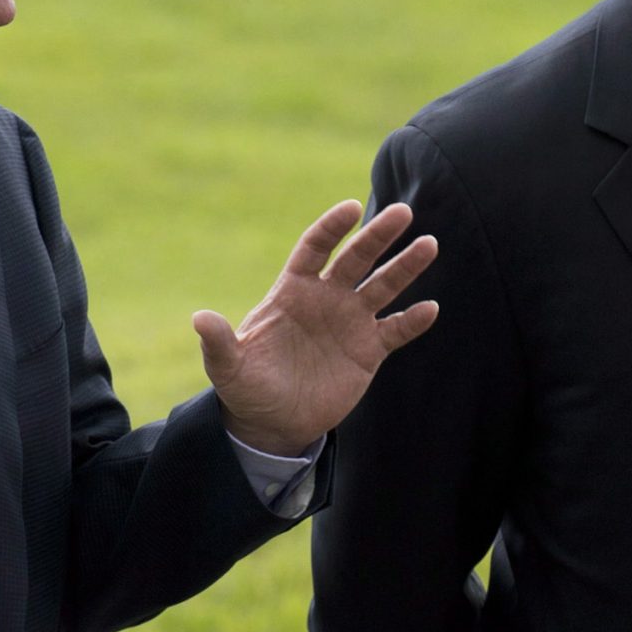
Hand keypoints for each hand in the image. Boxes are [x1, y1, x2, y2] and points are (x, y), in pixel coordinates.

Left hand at [193, 200, 440, 455]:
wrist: (273, 422)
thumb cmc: (247, 388)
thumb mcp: (228, 367)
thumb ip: (219, 342)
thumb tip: (200, 318)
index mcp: (293, 291)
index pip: (315, 249)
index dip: (331, 228)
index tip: (351, 209)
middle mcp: (326, 299)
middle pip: (356, 258)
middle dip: (378, 235)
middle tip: (403, 212)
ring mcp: (350, 322)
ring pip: (383, 286)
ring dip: (405, 267)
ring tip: (429, 245)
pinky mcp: (368, 351)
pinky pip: (395, 330)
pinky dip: (413, 320)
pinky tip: (431, 308)